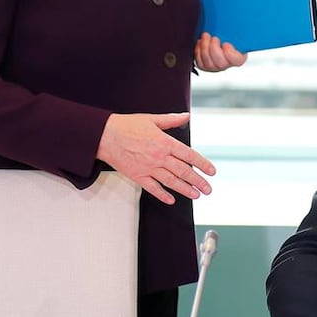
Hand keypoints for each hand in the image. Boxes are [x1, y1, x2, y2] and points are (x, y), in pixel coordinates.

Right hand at [95, 112, 215, 204]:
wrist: (104, 135)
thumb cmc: (127, 125)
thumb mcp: (152, 119)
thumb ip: (171, 120)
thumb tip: (186, 116)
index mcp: (165, 142)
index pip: (190, 155)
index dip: (203, 164)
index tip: (212, 171)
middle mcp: (159, 157)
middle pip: (184, 171)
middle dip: (198, 181)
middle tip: (208, 189)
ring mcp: (149, 168)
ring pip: (172, 182)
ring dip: (186, 190)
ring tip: (196, 195)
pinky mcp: (137, 176)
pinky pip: (153, 188)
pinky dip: (163, 195)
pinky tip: (172, 200)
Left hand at [194, 33, 246, 71]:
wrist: (218, 34)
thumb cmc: (228, 32)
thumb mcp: (235, 30)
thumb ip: (237, 29)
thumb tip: (242, 19)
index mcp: (239, 56)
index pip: (237, 60)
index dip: (230, 53)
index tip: (226, 43)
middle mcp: (227, 64)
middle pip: (221, 64)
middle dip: (214, 49)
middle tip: (214, 38)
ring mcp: (215, 66)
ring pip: (209, 64)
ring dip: (205, 48)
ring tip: (205, 36)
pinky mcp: (205, 66)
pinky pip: (200, 62)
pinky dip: (198, 51)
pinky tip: (200, 42)